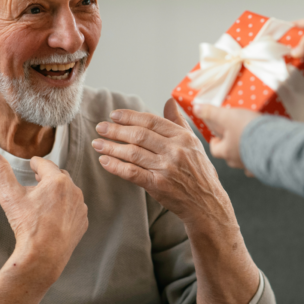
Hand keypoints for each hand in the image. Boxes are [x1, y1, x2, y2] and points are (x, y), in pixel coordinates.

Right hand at [0, 150, 88, 281]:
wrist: (44, 256)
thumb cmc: (28, 225)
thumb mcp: (10, 196)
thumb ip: (0, 172)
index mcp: (57, 181)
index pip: (45, 165)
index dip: (36, 163)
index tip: (32, 164)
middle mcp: (74, 191)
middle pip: (60, 177)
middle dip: (48, 177)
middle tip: (38, 179)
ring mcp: (80, 208)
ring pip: (69, 193)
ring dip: (58, 193)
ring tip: (45, 199)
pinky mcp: (82, 223)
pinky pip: (74, 210)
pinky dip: (66, 209)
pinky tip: (55, 215)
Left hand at [92, 99, 236, 230]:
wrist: (207, 203)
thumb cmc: (199, 172)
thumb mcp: (194, 143)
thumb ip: (178, 122)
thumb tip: (169, 100)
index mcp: (183, 137)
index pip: (151, 121)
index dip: (130, 116)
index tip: (114, 115)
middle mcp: (175, 150)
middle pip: (139, 135)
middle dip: (116, 130)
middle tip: (100, 127)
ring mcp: (166, 168)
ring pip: (132, 153)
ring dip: (111, 147)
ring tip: (97, 143)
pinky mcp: (158, 185)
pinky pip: (132, 172)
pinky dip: (116, 166)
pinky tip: (104, 161)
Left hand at [195, 105, 259, 172]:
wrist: (274, 143)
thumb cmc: (248, 130)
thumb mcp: (228, 117)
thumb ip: (212, 112)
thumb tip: (195, 108)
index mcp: (226, 151)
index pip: (215, 150)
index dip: (215, 142)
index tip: (218, 135)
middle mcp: (237, 162)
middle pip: (229, 156)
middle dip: (231, 146)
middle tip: (236, 135)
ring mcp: (252, 166)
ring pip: (245, 161)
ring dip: (246, 152)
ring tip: (252, 141)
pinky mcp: (265, 166)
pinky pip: (260, 165)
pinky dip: (260, 158)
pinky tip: (265, 151)